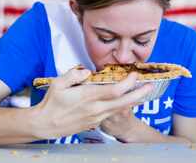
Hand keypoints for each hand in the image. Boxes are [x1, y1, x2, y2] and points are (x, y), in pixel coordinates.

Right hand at [30, 68, 152, 139]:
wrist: (45, 125)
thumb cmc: (51, 103)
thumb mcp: (58, 83)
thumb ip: (74, 74)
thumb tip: (87, 71)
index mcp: (88, 97)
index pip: (114, 90)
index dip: (128, 83)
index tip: (134, 74)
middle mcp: (95, 109)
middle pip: (123, 102)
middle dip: (139, 93)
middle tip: (150, 85)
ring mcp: (96, 118)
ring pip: (120, 109)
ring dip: (134, 101)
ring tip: (143, 92)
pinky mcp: (95, 123)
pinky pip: (112, 114)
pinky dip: (122, 107)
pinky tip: (126, 101)